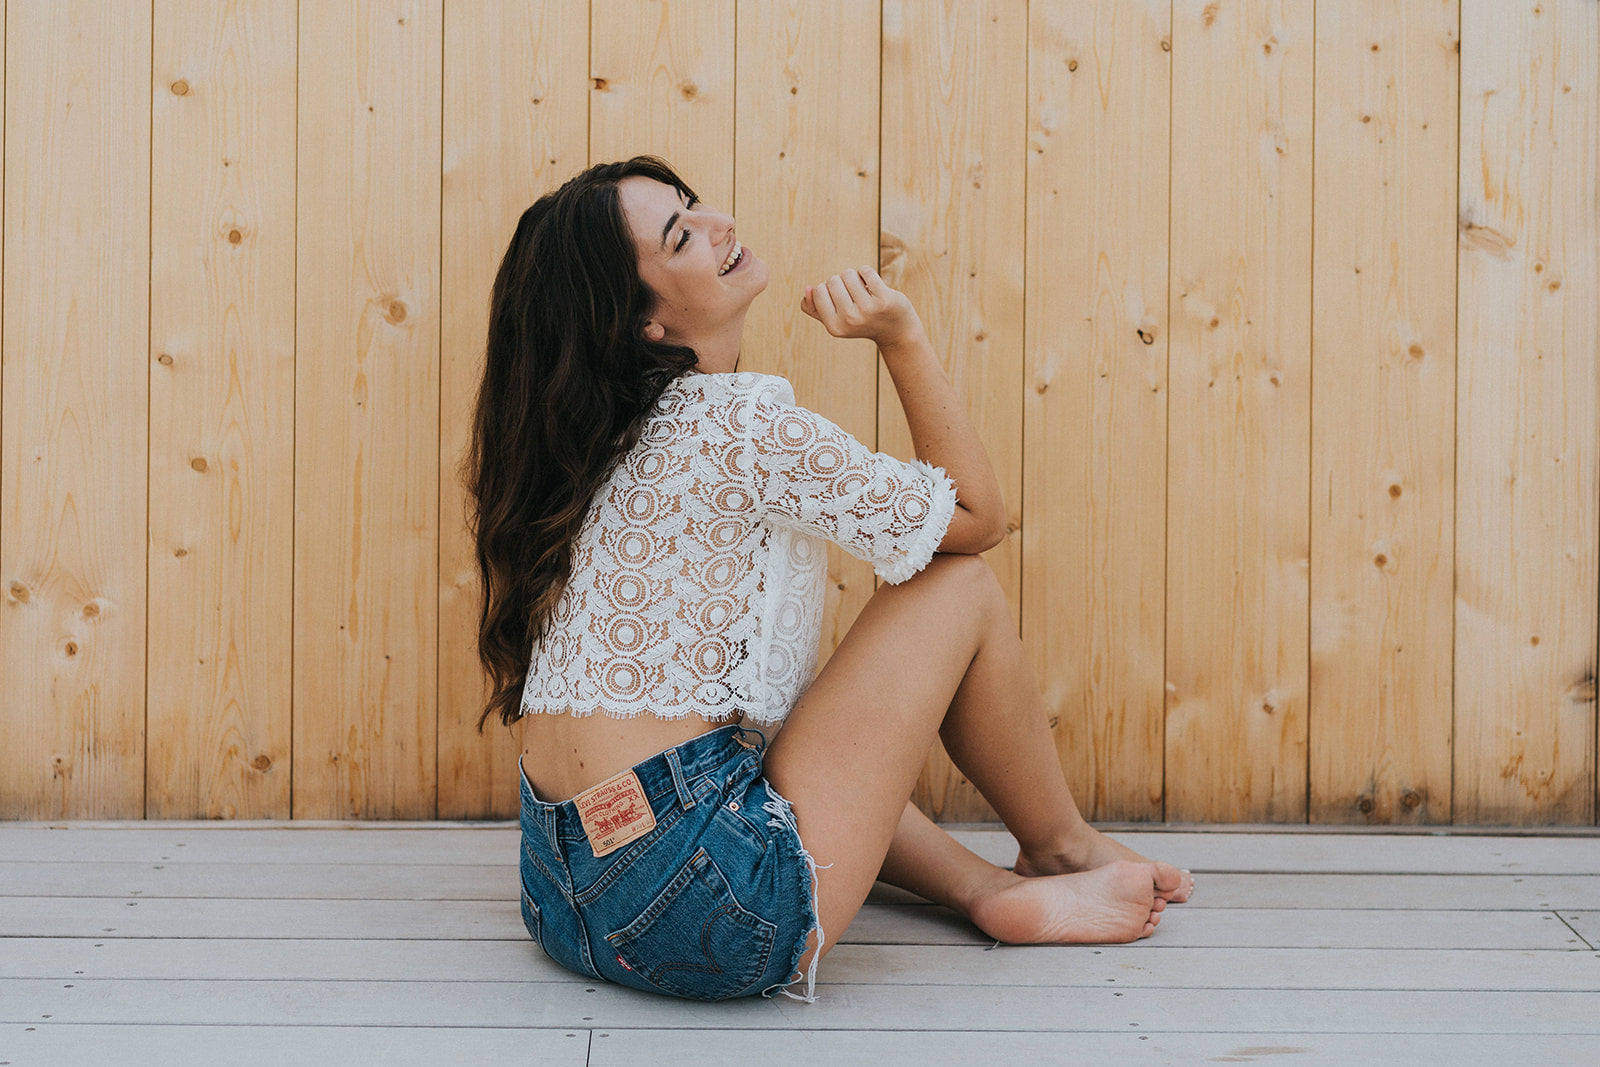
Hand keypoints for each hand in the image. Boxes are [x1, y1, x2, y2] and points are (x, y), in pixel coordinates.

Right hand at [800, 266, 922, 348]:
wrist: (896, 331)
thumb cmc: (863, 322)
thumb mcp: (836, 320)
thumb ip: (815, 308)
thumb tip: (807, 289)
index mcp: (834, 327)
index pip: (817, 290)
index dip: (828, 289)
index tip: (840, 300)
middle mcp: (850, 319)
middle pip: (832, 280)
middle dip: (842, 283)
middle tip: (855, 297)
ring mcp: (867, 309)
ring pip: (848, 274)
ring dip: (855, 277)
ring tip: (864, 291)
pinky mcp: (884, 298)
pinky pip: (865, 270)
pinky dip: (867, 273)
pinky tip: (873, 285)